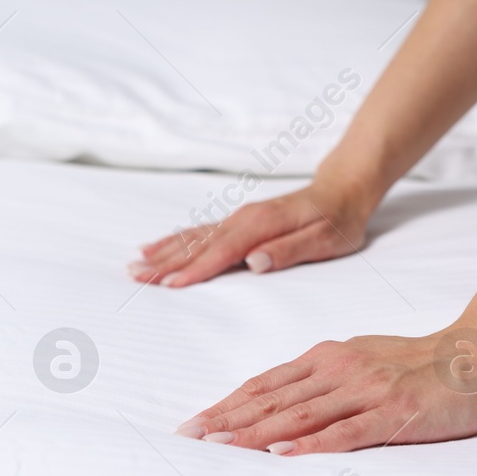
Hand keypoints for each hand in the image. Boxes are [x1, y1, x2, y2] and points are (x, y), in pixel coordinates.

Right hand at [130, 178, 376, 287]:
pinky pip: (198, 232)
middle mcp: (243, 220)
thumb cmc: (338, 220)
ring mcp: (237, 219)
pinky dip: (174, 240)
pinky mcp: (236, 222)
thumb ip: (290, 251)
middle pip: (197, 244)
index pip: (222, 252)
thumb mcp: (327, 239)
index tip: (169, 285)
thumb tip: (255, 262)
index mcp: (262, 226)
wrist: (342, 190)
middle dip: (164, 261)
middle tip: (134, 275)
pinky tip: (155, 246)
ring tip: (134, 263)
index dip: (195, 270)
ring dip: (162, 251)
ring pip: (193, 238)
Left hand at [174, 332, 476, 454]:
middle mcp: (338, 369)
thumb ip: (319, 378)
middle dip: (226, 419)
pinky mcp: (392, 412)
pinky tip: (283, 453)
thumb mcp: (357, 360)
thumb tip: (278, 399)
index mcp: (325, 357)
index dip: (227, 404)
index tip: (195, 423)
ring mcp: (365, 390)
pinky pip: (345, 431)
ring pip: (298, 414)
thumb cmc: (416, 362)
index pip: (265, 384)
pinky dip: (310, 443)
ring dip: (255, 432)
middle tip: (190, 437)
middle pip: (271, 399)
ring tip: (220, 446)